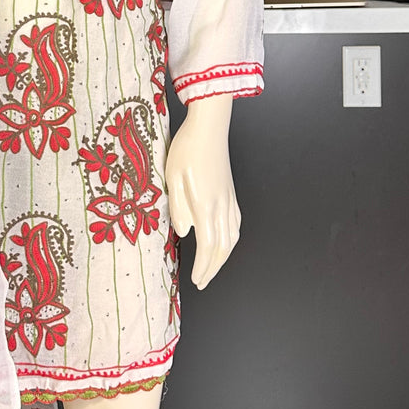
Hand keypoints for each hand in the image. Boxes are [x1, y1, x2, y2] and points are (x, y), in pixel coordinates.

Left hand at [165, 94, 239, 288]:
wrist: (209, 126)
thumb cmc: (187, 148)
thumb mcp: (172, 177)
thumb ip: (178, 208)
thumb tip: (184, 233)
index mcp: (205, 204)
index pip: (208, 246)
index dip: (203, 266)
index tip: (195, 279)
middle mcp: (222, 206)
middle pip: (223, 247)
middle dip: (213, 269)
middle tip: (203, 282)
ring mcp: (229, 199)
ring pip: (232, 238)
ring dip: (223, 258)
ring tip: (212, 269)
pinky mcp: (231, 192)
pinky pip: (236, 223)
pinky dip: (232, 240)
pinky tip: (226, 242)